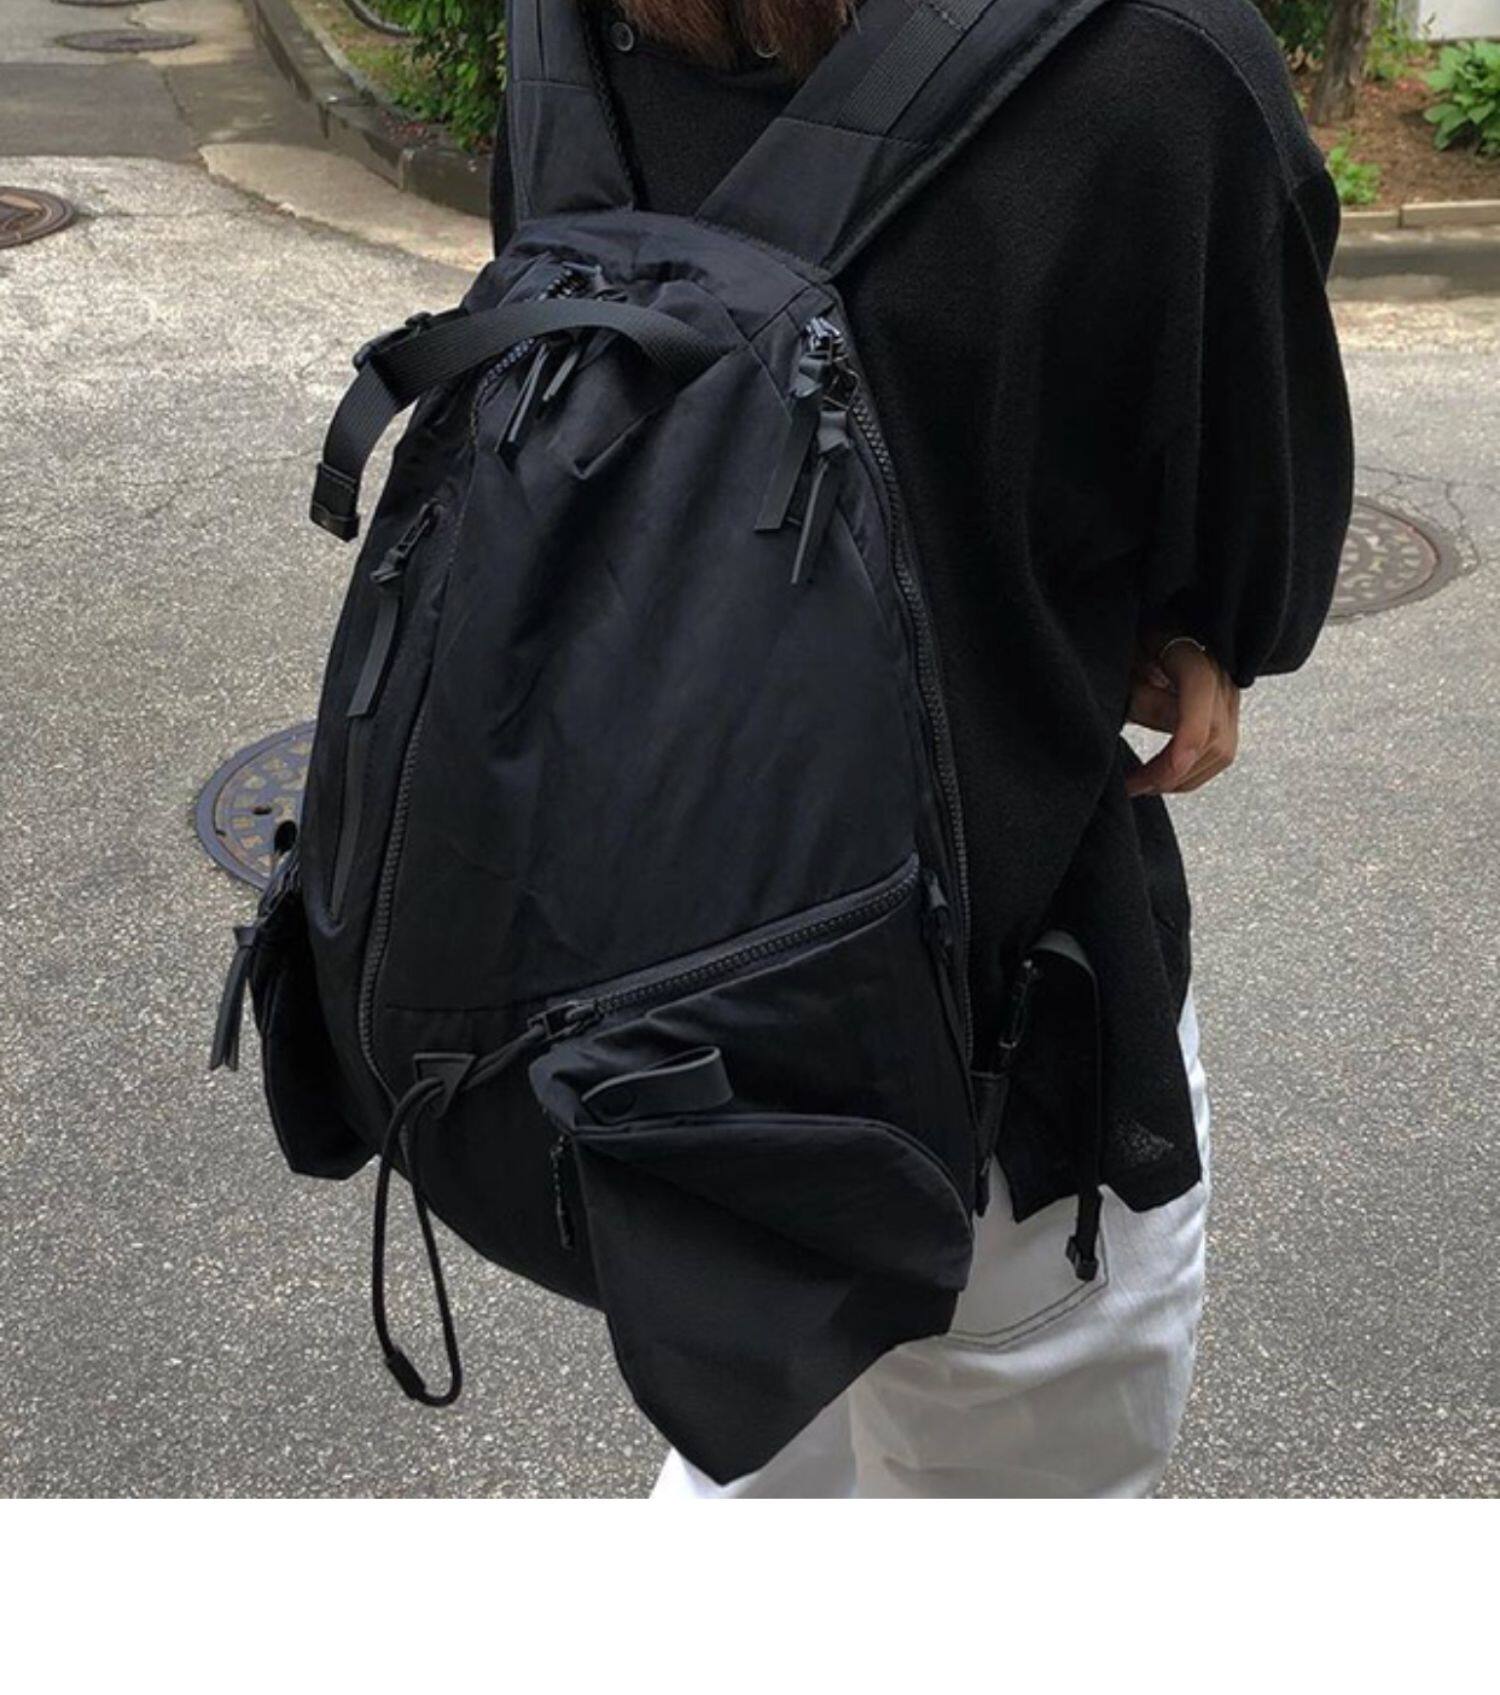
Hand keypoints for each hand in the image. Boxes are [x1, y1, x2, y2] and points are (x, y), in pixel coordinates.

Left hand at [1125, 633, 1240, 797]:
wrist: (1145, 647)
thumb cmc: (1127, 654)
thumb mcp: (1122, 668)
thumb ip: (1142, 697)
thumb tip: (1175, 739)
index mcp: (1186, 650)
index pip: (1199, 687)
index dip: (1188, 733)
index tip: (1167, 770)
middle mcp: (1218, 671)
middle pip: (1214, 731)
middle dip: (1174, 771)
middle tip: (1134, 786)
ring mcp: (1227, 695)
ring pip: (1221, 751)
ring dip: (1182, 779)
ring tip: (1143, 786)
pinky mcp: (1226, 715)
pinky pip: (1219, 753)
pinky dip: (1191, 774)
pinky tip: (1162, 779)